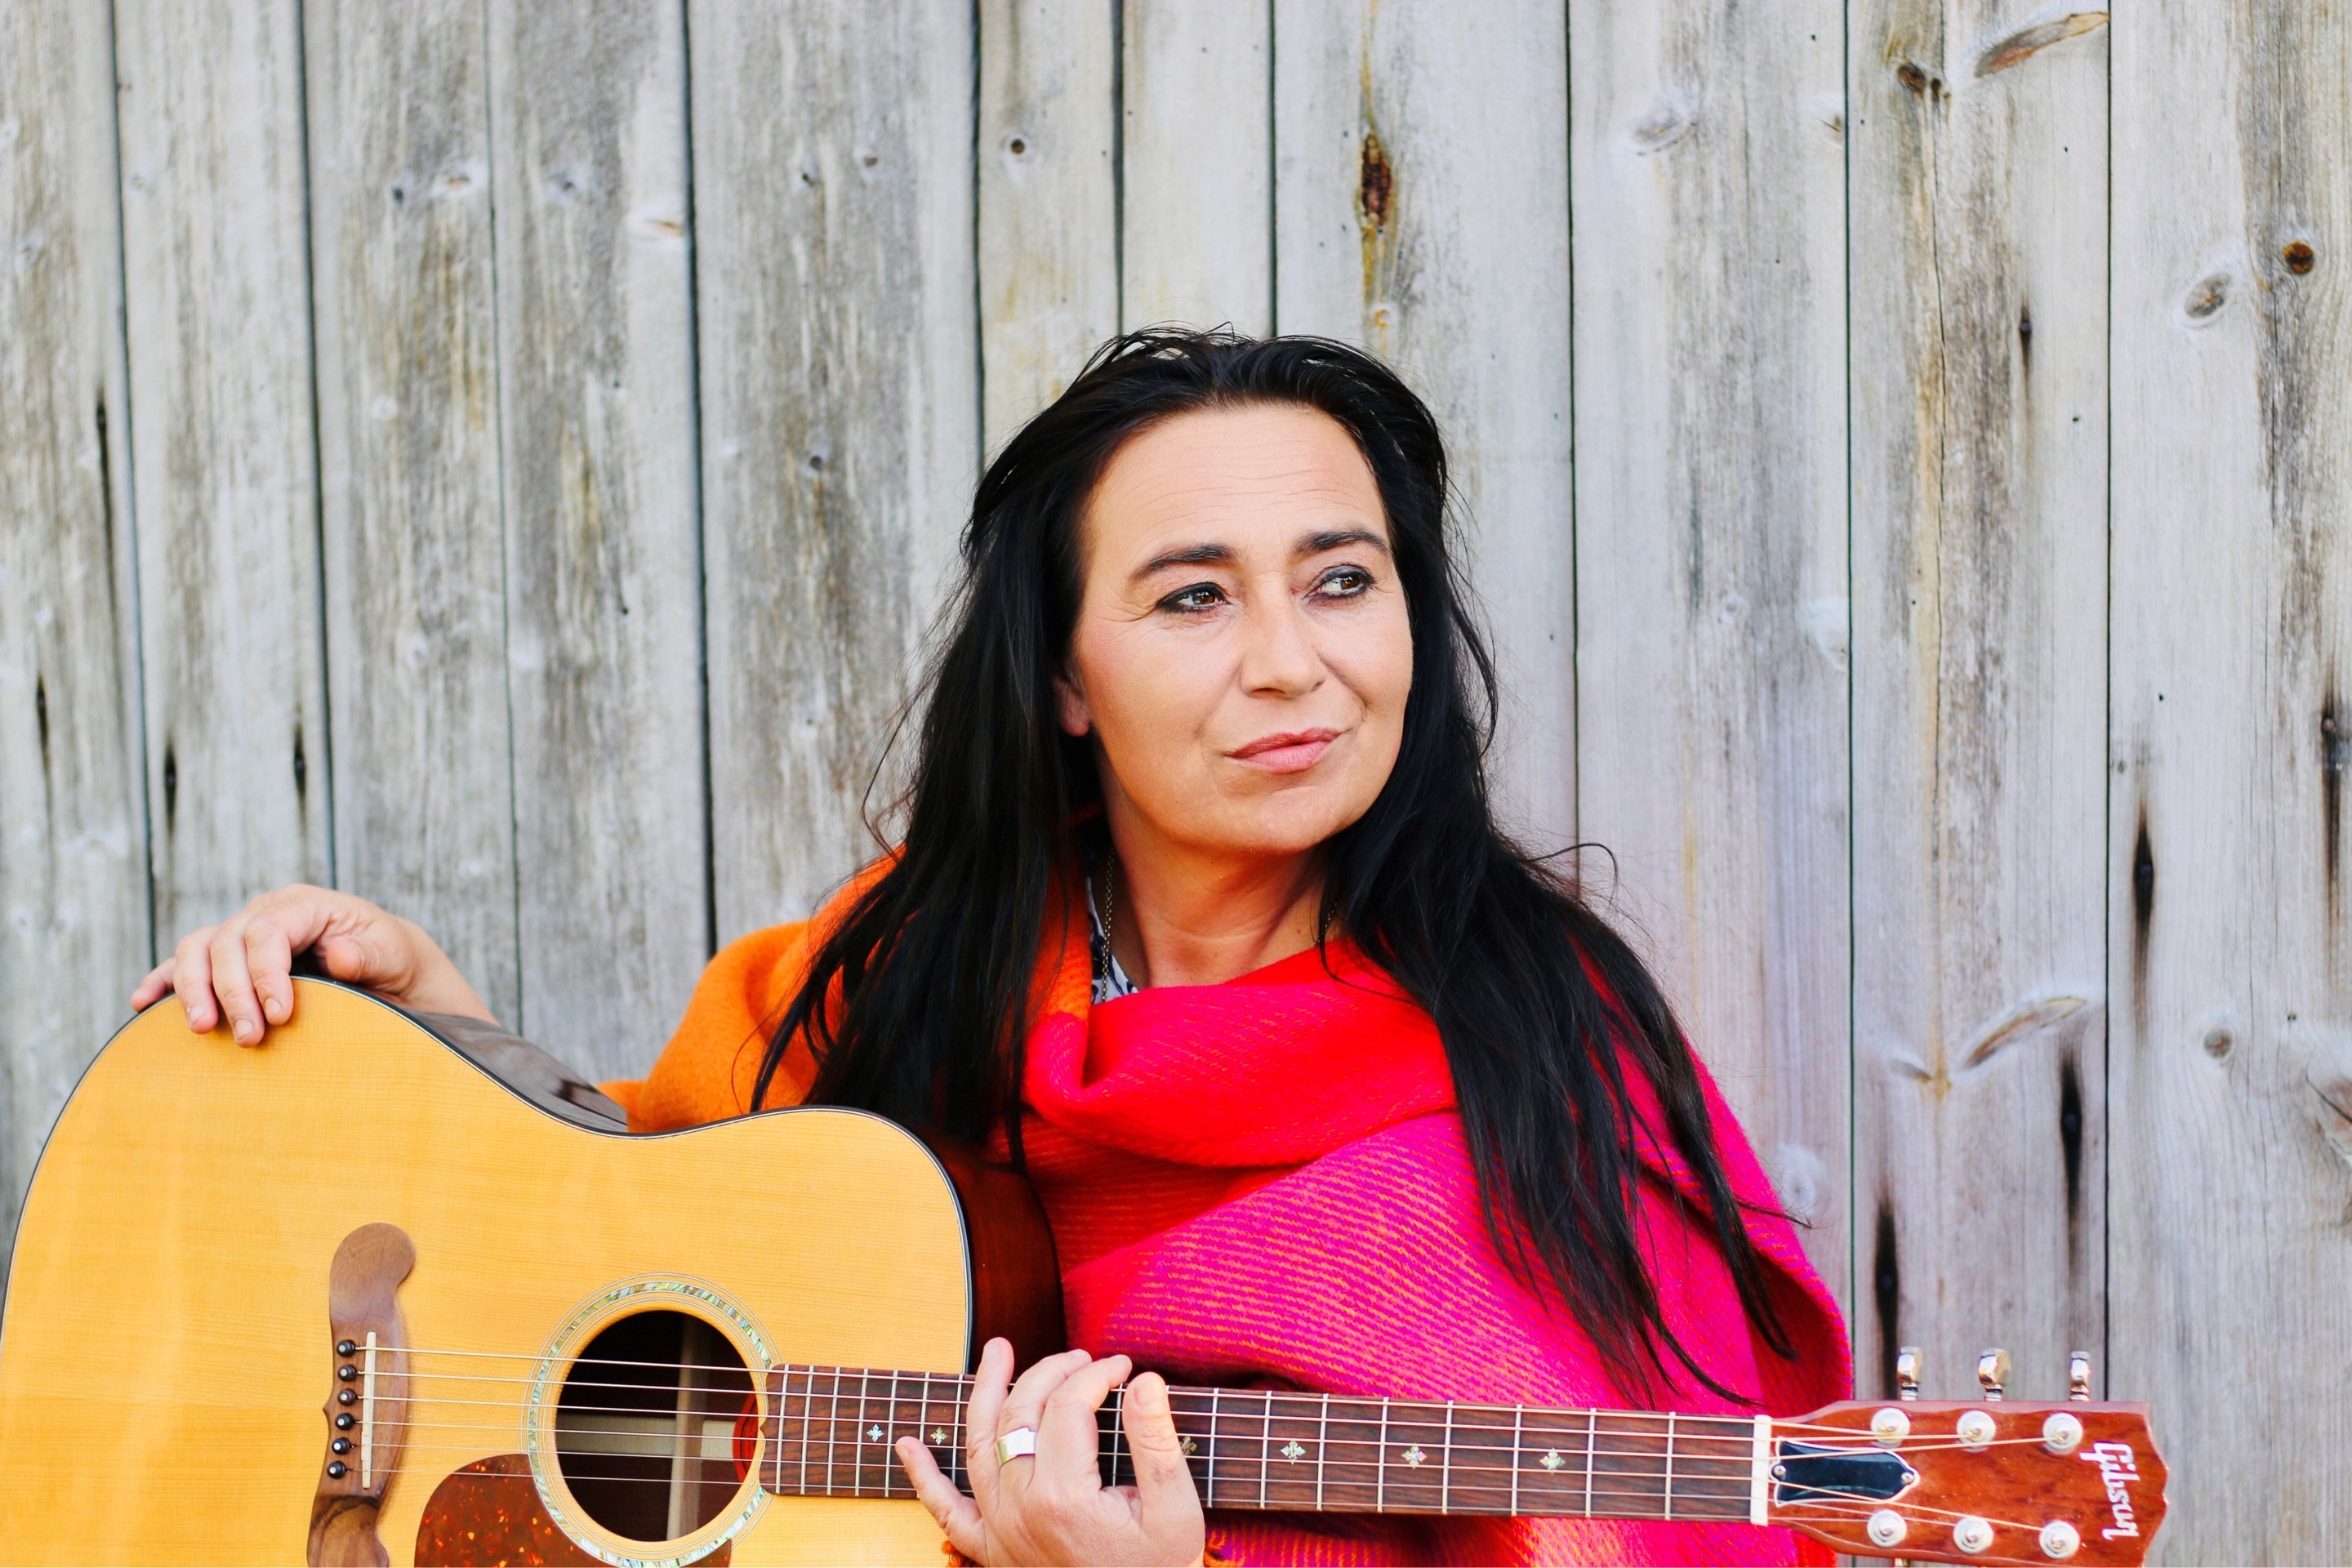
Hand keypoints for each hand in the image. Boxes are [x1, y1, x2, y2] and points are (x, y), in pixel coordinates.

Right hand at [128, 884, 492, 1043]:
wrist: (388, 967)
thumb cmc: (391, 957)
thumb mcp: (393, 954)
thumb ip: (367, 955)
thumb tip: (339, 956)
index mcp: (304, 904)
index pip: (267, 933)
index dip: (265, 975)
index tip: (279, 1016)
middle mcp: (265, 912)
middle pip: (226, 942)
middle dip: (231, 992)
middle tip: (248, 1038)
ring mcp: (242, 932)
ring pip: (197, 949)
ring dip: (191, 989)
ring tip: (200, 1029)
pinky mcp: (229, 959)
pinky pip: (184, 963)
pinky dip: (163, 980)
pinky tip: (143, 1003)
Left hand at [895, 1339, 1203, 1566]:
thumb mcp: (1174, 1508)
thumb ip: (1155, 1442)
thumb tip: (1143, 1380)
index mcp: (1064, 1496)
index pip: (1069, 1406)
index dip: (1096, 1374)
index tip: (1123, 1366)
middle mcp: (1020, 1509)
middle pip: (1020, 1415)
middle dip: (1050, 1372)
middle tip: (1082, 1357)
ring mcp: (999, 1530)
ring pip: (978, 1445)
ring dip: (984, 1392)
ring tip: (996, 1351)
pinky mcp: (991, 1550)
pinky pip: (946, 1511)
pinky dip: (923, 1478)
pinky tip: (908, 1446)